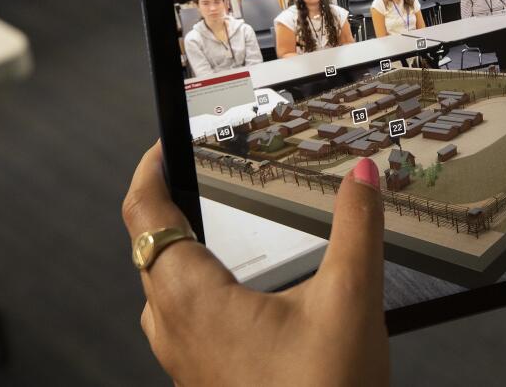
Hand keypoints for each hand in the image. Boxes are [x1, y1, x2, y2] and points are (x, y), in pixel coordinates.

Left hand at [123, 143, 388, 385]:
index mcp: (194, 300)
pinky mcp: (207, 384)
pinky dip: (196, 292)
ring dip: (177, 254)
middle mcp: (177, 332)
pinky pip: (183, 324)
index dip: (149, 170)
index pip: (144, 215)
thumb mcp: (350, 303)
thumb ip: (358, 230)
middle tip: (193, 176)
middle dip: (166, 207)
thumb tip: (362, 177)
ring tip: (213, 230)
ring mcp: (187, 364)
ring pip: (162, 293)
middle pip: (149, 251)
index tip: (162, 144)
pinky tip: (241, 300)